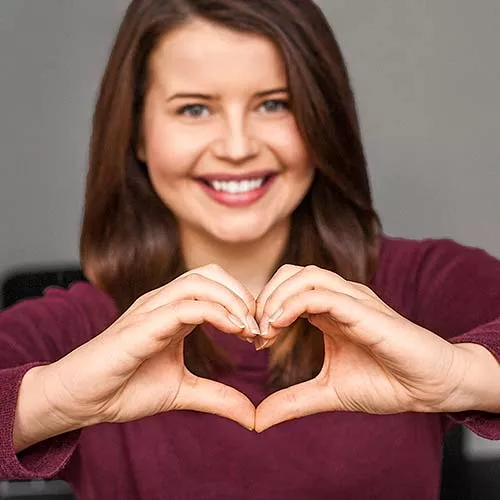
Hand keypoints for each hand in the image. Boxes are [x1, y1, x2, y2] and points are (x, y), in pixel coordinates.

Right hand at [40, 264, 259, 430]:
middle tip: (259, 328)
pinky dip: (216, 313)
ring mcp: (151, 309)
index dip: (243, 304)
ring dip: (233, 301)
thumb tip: (252, 415)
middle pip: (211, 273)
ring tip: (249, 329)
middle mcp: (163, 302)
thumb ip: (217, 397)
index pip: (215, 286)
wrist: (81, 399)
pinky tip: (234, 331)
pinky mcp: (142, 324)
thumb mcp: (183, 392)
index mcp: (173, 311)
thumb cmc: (124, 388)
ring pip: (200, 281)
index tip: (260, 334)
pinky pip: (186, 306)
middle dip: (242, 295)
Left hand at [254, 265, 467, 431]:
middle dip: (265, 296)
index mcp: (328, 311)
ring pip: (305, 275)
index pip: (286, 289)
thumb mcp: (328, 392)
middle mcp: (339, 298)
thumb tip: (257, 420)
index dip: (264, 309)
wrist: (429, 388)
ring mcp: (353, 300)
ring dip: (276, 297)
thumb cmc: (386, 383)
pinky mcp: (364, 310)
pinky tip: (279, 325)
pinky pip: (323, 294)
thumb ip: (293, 401)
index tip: (255, 342)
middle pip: (290, 273)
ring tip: (266, 329)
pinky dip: (294, 303)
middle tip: (255, 332)